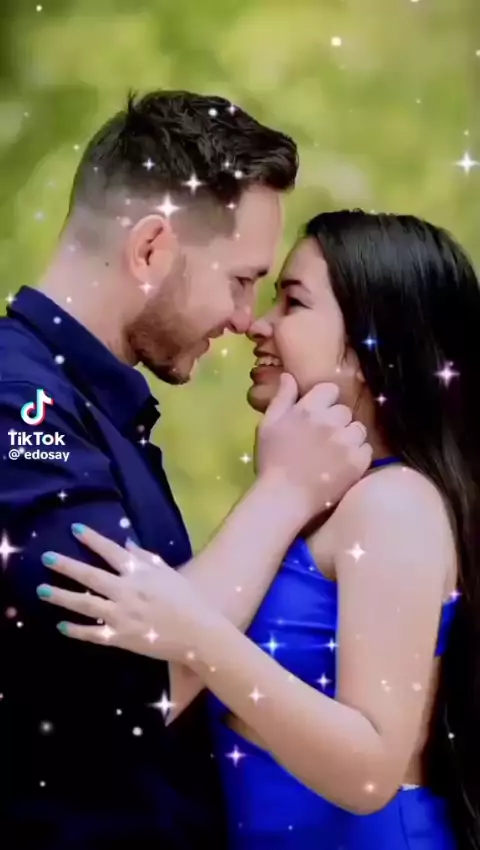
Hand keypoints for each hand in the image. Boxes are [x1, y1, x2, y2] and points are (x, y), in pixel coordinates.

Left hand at [37, 525, 209, 664]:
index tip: (75, 529)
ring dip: (61, 596)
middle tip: (46, 557)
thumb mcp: (168, 572)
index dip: (92, 539)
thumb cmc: (186, 599)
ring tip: (42, 590)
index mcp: (139, 573)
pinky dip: (76, 630)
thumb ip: (145, 557)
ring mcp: (121, 615)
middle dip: (66, 565)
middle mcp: (126, 591)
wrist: (198, 632)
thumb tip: (126, 544)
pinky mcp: (120, 638)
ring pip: (84, 604)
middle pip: (90, 576)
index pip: (111, 551)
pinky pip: (93, 633)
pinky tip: (61, 625)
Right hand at [255, 374, 371, 514]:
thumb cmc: (272, 461)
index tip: (318, 416)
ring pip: (359, 428)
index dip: (325, 402)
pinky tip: (343, 465)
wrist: (284, 497)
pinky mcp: (358, 461)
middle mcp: (330, 420)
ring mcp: (346, 441)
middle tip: (324, 439)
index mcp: (308, 408)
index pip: (330, 390)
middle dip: (337, 421)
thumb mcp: (268, 424)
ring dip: (350, 437)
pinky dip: (358, 455)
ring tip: (336, 453)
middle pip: (344, 410)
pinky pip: (367, 449)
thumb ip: (282, 397)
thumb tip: (289, 375)